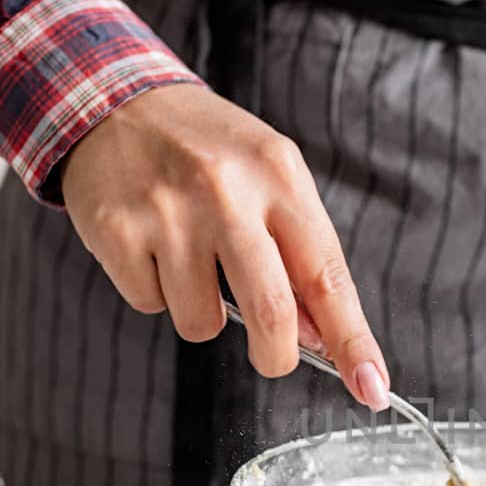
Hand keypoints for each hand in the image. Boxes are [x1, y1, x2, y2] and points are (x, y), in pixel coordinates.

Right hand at [60, 84, 390, 408]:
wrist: (113, 98)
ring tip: (189, 257)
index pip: (328, 276)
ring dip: (202, 311)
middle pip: (272, 315)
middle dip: (278, 357)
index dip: (353, 342)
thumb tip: (320, 336)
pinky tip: (152, 245)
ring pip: (202, 322)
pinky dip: (156, 292)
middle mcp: (227, 191)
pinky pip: (151, 305)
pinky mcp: (117, 231)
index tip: (372, 387)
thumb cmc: (207, 149)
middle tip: (273, 356)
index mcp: (279, 175)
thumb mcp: (269, 178)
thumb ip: (300, 253)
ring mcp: (168, 212)